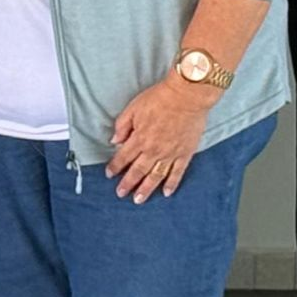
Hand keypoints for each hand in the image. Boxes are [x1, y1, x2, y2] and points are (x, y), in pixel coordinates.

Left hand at [106, 78, 215, 202]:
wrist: (186, 97)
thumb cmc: (159, 99)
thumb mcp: (133, 108)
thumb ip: (122, 126)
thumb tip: (115, 141)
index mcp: (139, 138)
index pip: (123, 156)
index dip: (115, 166)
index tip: (109, 174)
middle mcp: (154, 150)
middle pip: (138, 170)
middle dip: (128, 183)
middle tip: (121, 193)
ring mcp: (170, 154)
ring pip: (156, 176)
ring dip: (147, 188)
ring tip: (139, 199)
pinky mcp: (185, 154)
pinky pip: (177, 173)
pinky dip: (171, 184)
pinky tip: (166, 192)